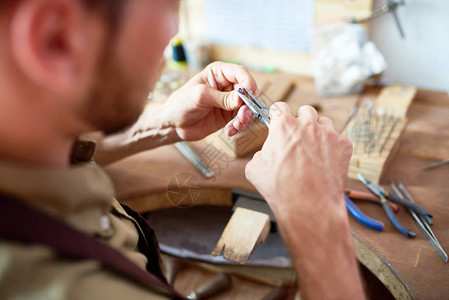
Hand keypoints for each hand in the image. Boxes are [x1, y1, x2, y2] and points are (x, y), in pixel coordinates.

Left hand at [162, 62, 256, 140]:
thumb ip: (222, 98)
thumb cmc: (181, 103)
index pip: (241, 73)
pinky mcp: (228, 115)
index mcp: (219, 73)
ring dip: (245, 118)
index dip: (248, 83)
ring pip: (248, 107)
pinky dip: (239, 126)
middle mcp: (227, 85)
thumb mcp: (200, 97)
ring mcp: (229, 101)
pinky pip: (241, 120)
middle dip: (248, 105)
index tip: (250, 96)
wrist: (173, 123)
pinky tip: (229, 131)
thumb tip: (241, 99)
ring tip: (236, 126)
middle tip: (243, 117)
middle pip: (249, 92)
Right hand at [245, 103, 352, 220]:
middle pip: (305, 110)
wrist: (309, 207)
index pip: (280, 107)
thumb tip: (265, 154)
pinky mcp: (344, 146)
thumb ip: (260, 154)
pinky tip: (325, 162)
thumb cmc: (281, 190)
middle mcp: (307, 125)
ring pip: (323, 123)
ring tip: (312, 151)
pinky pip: (338, 139)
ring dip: (317, 132)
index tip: (278, 120)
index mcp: (284, 126)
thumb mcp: (255, 170)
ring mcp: (328, 134)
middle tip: (297, 137)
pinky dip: (332, 148)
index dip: (277, 114)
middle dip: (300, 121)